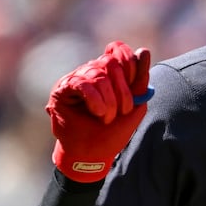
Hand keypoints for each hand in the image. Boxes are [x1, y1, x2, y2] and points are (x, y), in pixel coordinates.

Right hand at [47, 40, 152, 181]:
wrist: (93, 155)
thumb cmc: (111, 133)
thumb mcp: (134, 106)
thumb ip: (140, 80)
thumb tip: (144, 50)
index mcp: (108, 73)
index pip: (119, 51)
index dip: (130, 65)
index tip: (133, 86)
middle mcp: (91, 71)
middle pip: (111, 62)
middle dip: (122, 91)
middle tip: (121, 113)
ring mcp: (76, 78)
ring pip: (98, 74)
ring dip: (109, 101)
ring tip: (106, 118)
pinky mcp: (62, 88)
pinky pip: (82, 83)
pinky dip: (94, 99)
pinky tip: (96, 112)